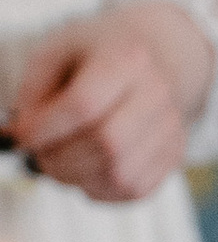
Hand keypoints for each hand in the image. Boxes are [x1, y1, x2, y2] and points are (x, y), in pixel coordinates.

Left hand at [7, 1, 214, 201]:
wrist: (155, 57)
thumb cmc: (95, 55)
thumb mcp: (56, 51)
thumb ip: (33, 90)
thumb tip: (20, 136)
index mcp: (126, 58)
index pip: (84, 105)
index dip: (45, 129)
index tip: (20, 138)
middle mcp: (157, 93)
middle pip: (108, 144)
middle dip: (61, 159)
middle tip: (39, 156)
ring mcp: (171, 127)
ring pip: (122, 175)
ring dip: (79, 178)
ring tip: (60, 164)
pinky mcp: (174, 155)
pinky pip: (134, 190)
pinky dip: (100, 190)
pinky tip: (85, 171)